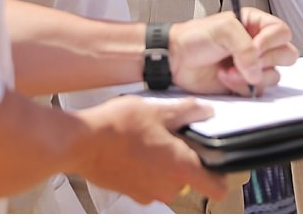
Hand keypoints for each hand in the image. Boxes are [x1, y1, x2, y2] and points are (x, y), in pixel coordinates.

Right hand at [73, 95, 227, 202]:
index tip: (216, 163)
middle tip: (169, 136)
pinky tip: (133, 148)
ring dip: (162, 163)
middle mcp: (168, 187)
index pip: (217, 188)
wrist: (82, 142)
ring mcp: (148, 193)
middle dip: (182, 158)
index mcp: (181, 167)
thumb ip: (186, 112)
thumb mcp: (158, 110)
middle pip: (189, 178)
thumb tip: (204, 111)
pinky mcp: (131, 193)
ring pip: (167, 179)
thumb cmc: (118, 127)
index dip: (220, 175)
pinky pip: (148, 182)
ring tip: (147, 139)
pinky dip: (145, 169)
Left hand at [170, 8, 297, 95]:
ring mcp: (252, 66)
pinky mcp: (245, 84)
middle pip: (286, 55)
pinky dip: (242, 87)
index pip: (281, 32)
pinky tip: (225, 78)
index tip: (253, 46)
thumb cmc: (195, 38)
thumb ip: (245, 46)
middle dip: (265, 60)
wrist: (176, 60)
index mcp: (255, 24)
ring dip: (250, 75)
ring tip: (229, 69)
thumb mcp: (223, 29)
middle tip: (244, 59)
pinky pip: (259, 91)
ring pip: (274, 76)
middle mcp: (257, 45)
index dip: (270, 42)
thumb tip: (256, 70)